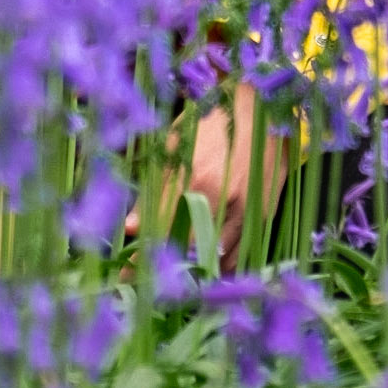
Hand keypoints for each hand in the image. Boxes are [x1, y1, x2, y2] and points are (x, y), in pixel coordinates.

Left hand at [126, 83, 288, 271]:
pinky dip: (222, 265)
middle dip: (166, 269)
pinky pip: (239, 256)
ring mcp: (246, 211)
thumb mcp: (175, 144)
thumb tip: (130, 228)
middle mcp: (222, 201)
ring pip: (215, 260)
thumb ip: (154, 188)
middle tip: (148, 281)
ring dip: (194, 270)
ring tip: (176, 275)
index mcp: (195, 179)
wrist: (263, 106)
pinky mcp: (263, 216)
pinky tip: (207, 263)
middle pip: (187, 252)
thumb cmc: (211, 120)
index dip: (141, 260)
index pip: (160, 232)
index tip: (124, 279)